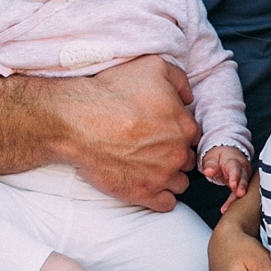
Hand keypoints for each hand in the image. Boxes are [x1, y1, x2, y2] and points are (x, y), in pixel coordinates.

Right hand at [67, 56, 198, 209]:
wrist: (78, 121)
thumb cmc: (113, 92)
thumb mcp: (153, 66)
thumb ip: (179, 80)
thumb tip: (188, 97)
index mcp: (184, 125)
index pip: (192, 133)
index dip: (177, 130)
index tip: (161, 129)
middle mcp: (178, 153)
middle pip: (187, 158)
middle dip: (174, 153)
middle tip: (152, 147)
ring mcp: (162, 176)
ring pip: (180, 183)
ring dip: (169, 176)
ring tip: (148, 166)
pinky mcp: (143, 194)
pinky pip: (166, 204)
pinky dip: (160, 197)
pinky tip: (146, 183)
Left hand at [200, 146, 251, 206]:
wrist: (228, 156)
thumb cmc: (220, 157)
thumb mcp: (212, 157)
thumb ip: (211, 165)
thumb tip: (209, 171)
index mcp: (234, 161)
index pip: (235, 168)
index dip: (235, 177)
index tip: (233, 184)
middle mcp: (242, 169)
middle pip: (244, 178)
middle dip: (242, 187)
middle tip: (240, 194)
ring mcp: (244, 178)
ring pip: (244, 188)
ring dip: (239, 197)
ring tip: (231, 207)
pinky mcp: (244, 185)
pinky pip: (241, 194)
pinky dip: (235, 202)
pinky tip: (227, 208)